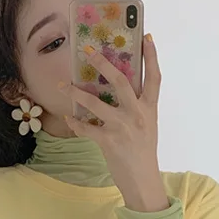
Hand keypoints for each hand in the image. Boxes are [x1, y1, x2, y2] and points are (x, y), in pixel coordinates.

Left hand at [62, 34, 169, 211]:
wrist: (143, 181)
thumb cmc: (143, 152)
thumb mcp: (147, 125)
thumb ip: (137, 107)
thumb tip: (117, 88)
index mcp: (150, 109)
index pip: (154, 77)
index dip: (151, 56)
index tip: (146, 36)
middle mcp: (138, 114)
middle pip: (120, 81)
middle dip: (103, 62)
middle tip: (88, 50)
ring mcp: (122, 127)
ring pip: (95, 102)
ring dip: (76, 92)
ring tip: (64, 85)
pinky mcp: (108, 141)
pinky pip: (85, 127)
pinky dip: (74, 122)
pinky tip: (68, 117)